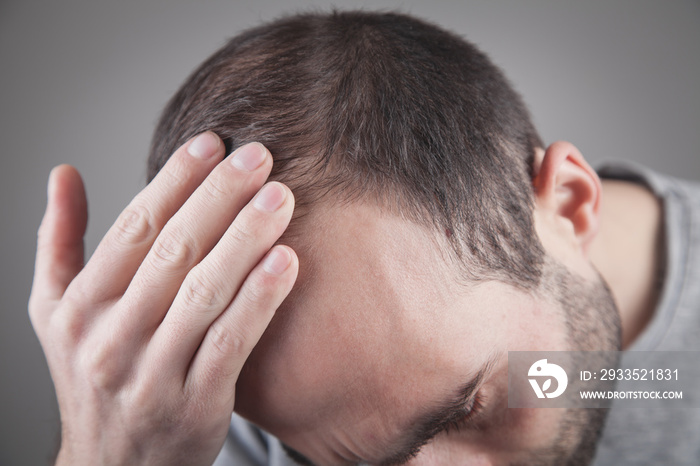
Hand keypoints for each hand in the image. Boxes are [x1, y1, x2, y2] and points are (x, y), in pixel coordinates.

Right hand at [28, 133, 297, 465]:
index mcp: (78, 307)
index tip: (211, 142)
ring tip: (281, 197)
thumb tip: (61, 173)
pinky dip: (259, 300)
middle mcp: (110, 338)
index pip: (133, 229)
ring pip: (203, 293)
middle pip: (173, 252)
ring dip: (245, 239)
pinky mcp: (194, 405)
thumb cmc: (94, 375)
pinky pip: (230, 343)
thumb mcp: (55, 313)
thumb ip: (59, 242)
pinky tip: (287, 261)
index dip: (175, 180)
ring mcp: (151, 374)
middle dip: (219, 197)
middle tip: (259, 155)